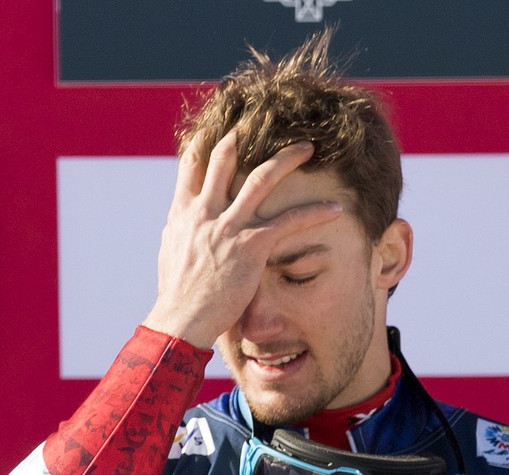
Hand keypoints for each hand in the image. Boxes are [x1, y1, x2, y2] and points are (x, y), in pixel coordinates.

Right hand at [144, 132, 343, 348]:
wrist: (180, 321)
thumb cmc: (177, 298)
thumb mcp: (172, 256)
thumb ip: (182, 233)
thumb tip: (182, 226)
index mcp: (184, 213)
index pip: (194, 163)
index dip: (209, 141)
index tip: (226, 126)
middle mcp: (205, 211)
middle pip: (227, 157)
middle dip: (248, 134)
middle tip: (267, 120)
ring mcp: (228, 226)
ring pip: (263, 178)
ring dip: (288, 158)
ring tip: (308, 146)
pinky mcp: (251, 246)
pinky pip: (290, 222)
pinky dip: (315, 213)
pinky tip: (336, 208)